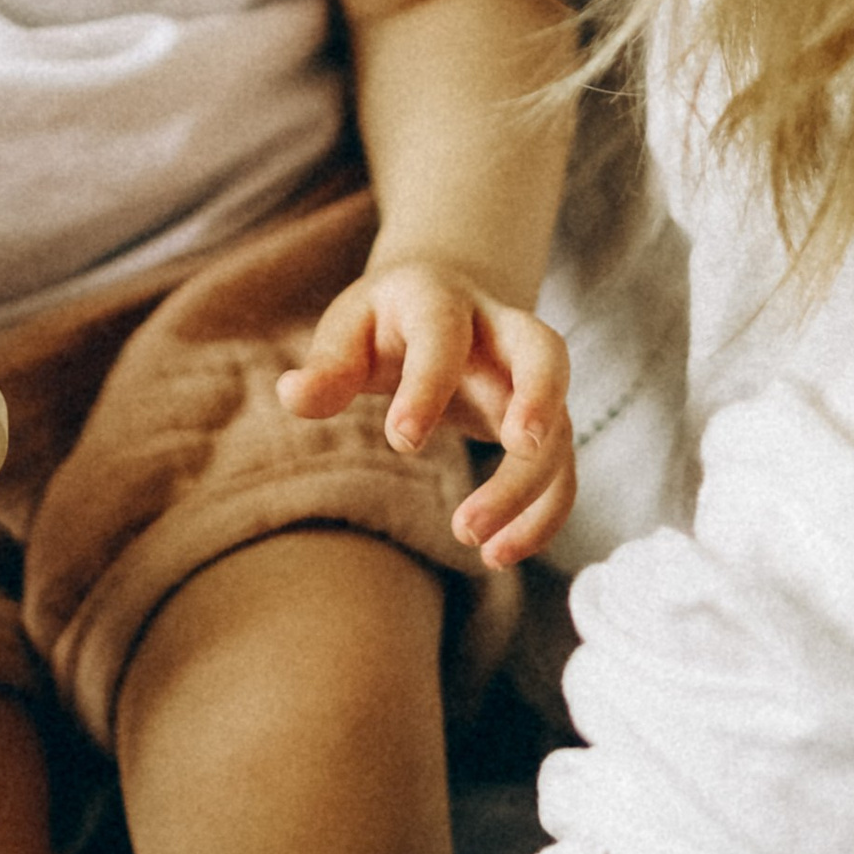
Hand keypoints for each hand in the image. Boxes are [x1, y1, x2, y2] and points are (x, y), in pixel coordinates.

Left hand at [278, 259, 575, 561]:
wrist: (437, 305)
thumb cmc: (383, 324)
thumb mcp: (348, 331)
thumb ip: (328, 366)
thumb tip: (293, 394)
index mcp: (441, 300)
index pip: (444, 334)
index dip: (428, 384)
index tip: (401, 441)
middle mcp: (500, 331)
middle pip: (546, 350)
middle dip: (541, 396)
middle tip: (522, 447)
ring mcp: (529, 378)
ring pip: (559, 425)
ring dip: (528, 486)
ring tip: (475, 542)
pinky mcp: (542, 422)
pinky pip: (561, 468)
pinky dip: (542, 514)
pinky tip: (498, 554)